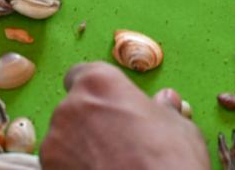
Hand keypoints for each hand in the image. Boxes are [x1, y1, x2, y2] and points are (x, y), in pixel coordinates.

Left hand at [40, 62, 209, 169]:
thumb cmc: (168, 163)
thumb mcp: (179, 128)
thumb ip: (164, 110)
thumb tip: (166, 103)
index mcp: (100, 84)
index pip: (82, 74)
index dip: (97, 91)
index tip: (110, 103)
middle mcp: (71, 108)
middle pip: (74, 109)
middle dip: (91, 122)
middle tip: (119, 141)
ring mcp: (55, 144)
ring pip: (64, 140)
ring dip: (81, 149)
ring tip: (112, 164)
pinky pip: (61, 165)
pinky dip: (75, 169)